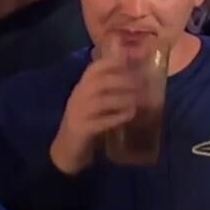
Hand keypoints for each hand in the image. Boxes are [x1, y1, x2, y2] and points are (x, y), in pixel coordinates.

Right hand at [48, 59, 141, 174]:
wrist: (67, 147)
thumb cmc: (86, 120)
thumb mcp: (94, 100)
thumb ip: (110, 88)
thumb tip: (136, 75)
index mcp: (82, 86)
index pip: (95, 68)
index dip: (114, 62)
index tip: (133, 62)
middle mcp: (79, 96)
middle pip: (100, 82)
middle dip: (123, 80)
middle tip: (142, 84)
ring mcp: (79, 113)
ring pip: (101, 101)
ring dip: (122, 99)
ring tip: (138, 101)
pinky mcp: (82, 129)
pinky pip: (101, 121)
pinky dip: (118, 117)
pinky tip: (130, 115)